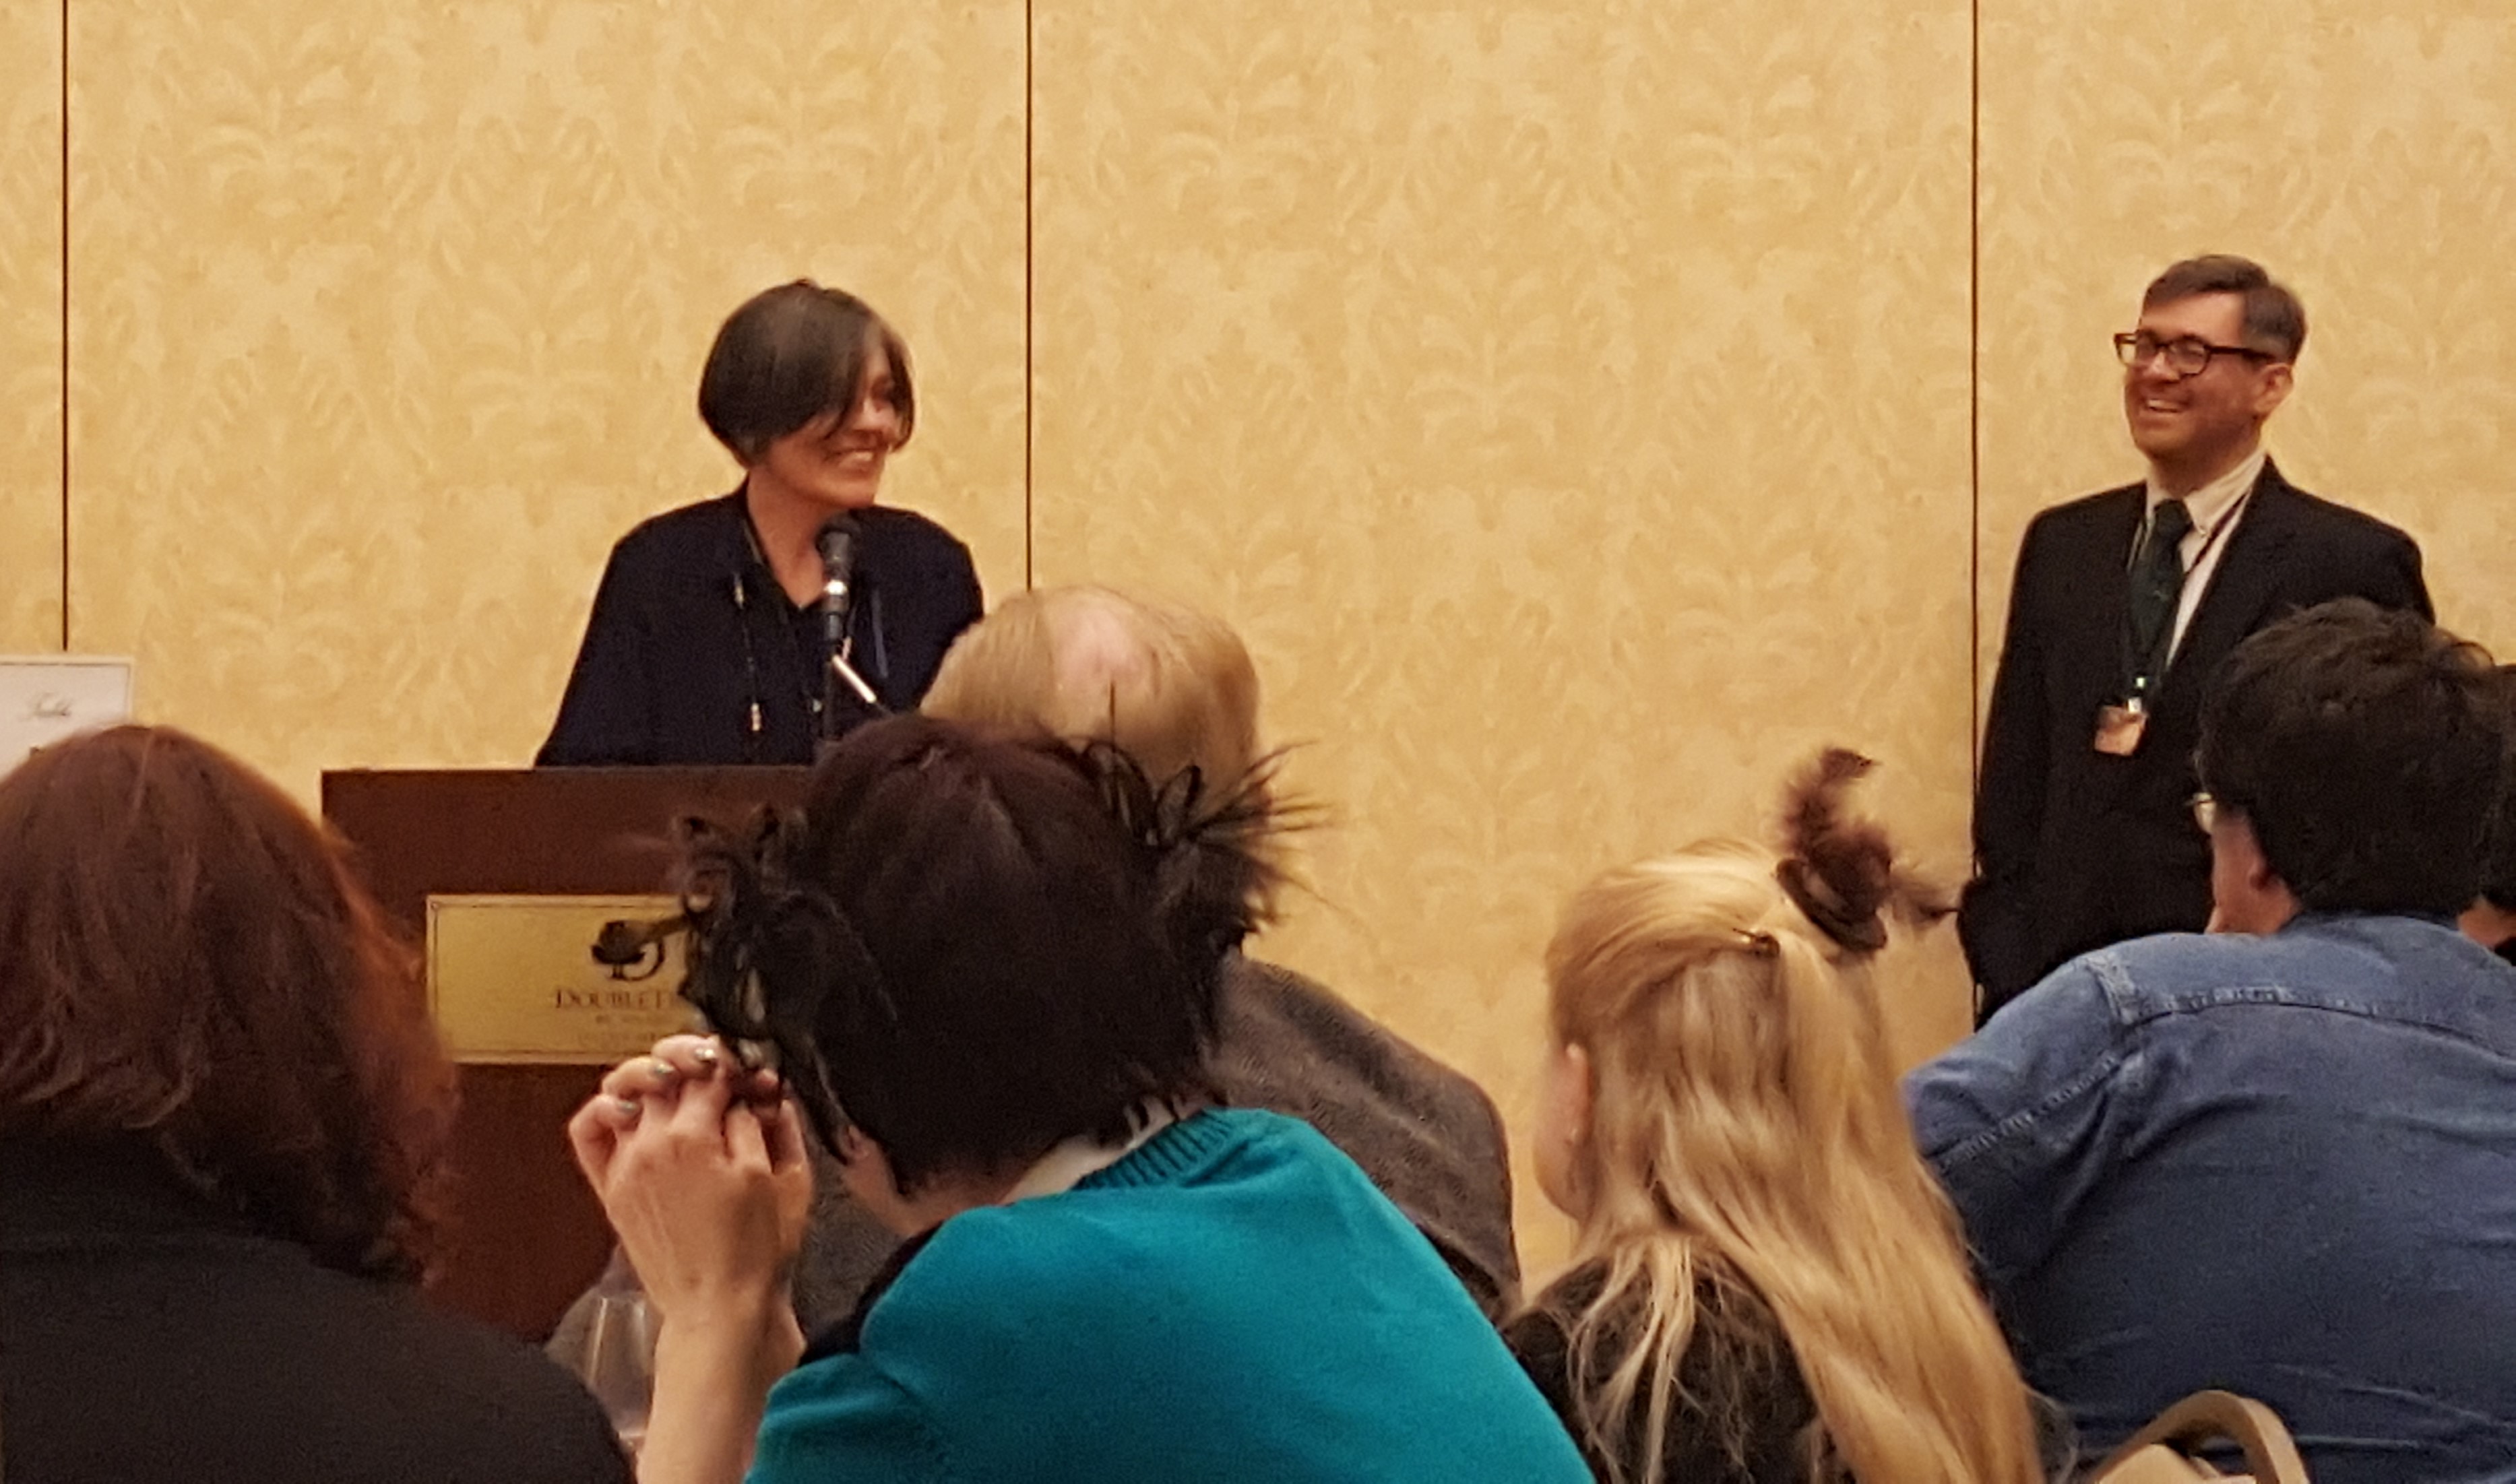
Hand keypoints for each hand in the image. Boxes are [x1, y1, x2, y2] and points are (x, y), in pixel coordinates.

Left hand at [567, 1037, 813, 1331]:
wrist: (718, 1308)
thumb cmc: (756, 1251)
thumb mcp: (781, 1177)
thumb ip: (761, 1121)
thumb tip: (748, 1092)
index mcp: (694, 1138)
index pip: (711, 1069)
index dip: (737, 1064)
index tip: (752, 1075)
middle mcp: (650, 1144)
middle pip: (666, 1069)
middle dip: (697, 1061)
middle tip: (722, 1074)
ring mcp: (625, 1166)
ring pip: (624, 1089)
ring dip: (653, 1075)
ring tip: (678, 1085)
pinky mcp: (611, 1190)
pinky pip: (589, 1132)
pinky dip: (604, 1109)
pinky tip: (630, 1110)